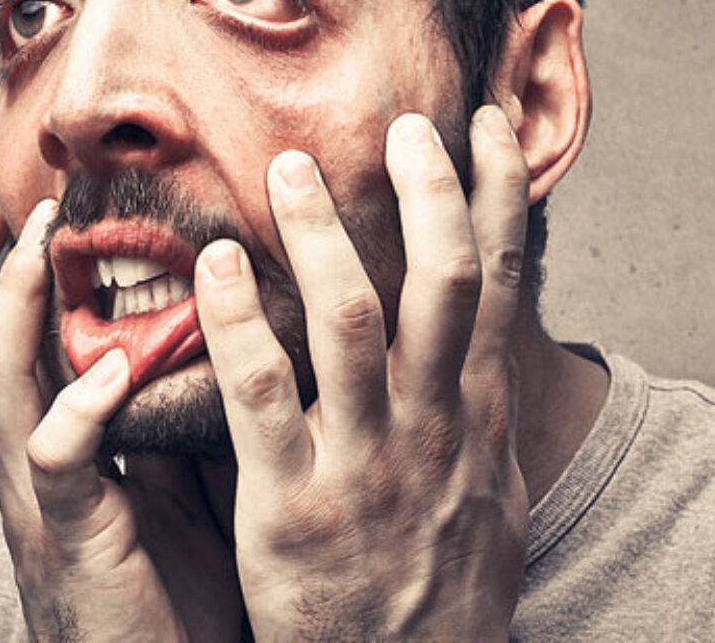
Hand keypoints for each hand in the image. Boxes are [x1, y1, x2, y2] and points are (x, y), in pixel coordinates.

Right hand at [0, 179, 238, 641]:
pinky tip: (112, 369)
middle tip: (0, 184)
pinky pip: (56, 463)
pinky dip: (76, 409)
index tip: (18, 183)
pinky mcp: (71, 538)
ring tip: (39, 237)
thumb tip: (206, 325)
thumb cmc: (168, 588)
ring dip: (11, 301)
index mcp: (48, 433)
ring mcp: (38, 494)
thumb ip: (164, 409)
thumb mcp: (165, 477)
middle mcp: (25, 453)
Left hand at [194, 106, 530, 640]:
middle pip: (445, 282)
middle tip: (398, 122)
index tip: (480, 122)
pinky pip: (261, 396)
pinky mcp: (293, 506)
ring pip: (353, 321)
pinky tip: (215, 266)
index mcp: (476, 418)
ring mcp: (367, 465)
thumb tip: (487, 347)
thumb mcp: (489, 499)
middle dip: (428, 193)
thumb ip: (478, 416)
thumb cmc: (441, 592)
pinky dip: (238, 323)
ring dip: (323, 235)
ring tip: (286, 167)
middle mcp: (433, 427)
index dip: (495, 196)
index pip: (500, 284)